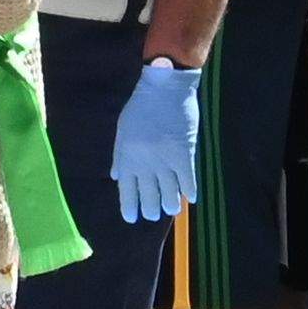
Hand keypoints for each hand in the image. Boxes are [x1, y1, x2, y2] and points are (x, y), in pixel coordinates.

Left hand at [112, 55, 205, 225]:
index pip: (126, 188)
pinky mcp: (184, 153)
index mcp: (127, 157)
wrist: (164, 90)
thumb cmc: (140, 108)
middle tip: (152, 216)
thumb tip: (116, 177)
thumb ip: (119, 156)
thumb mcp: (122, 131)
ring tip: (170, 211)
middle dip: (150, 207)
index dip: (129, 205)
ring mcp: (165, 159)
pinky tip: (191, 199)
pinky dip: (190, 189)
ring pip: (169, 189)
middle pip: (148, 192)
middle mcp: (145, 162)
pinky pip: (188, 177)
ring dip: (170, 203)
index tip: (131, 218)